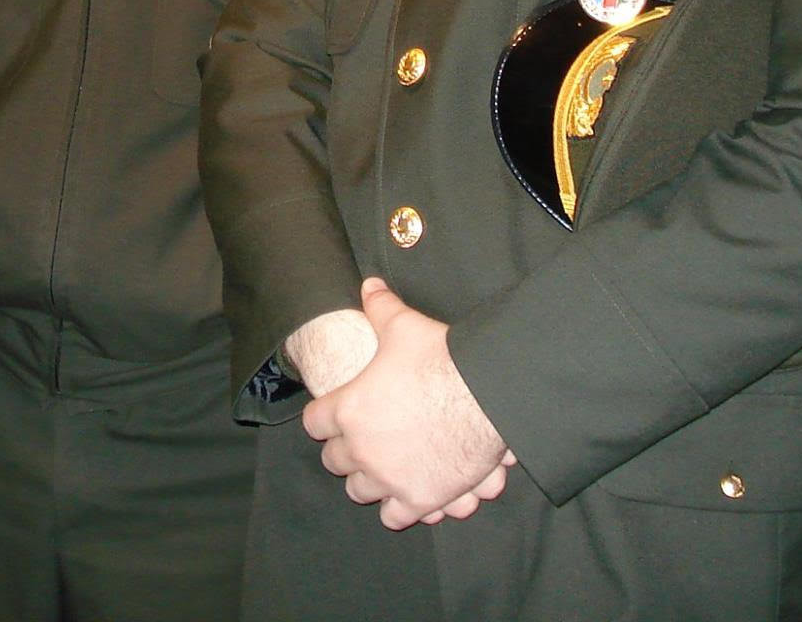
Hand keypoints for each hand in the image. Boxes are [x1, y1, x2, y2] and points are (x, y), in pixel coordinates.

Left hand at [301, 278, 514, 529]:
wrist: (487, 395)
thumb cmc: (441, 359)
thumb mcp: (403, 325)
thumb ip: (380, 307)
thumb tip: (370, 284)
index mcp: (348, 409)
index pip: (314, 423)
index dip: (323, 416)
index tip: (333, 413)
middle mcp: (361, 449)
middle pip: (334, 460)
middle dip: (345, 449)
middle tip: (362, 438)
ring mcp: (389, 478)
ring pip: (359, 491)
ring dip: (368, 479)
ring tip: (382, 466)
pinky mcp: (419, 499)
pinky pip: (394, 517)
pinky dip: (398, 508)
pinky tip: (407, 493)